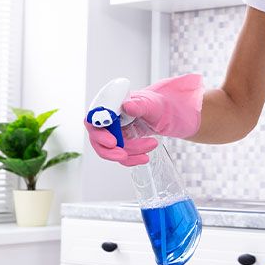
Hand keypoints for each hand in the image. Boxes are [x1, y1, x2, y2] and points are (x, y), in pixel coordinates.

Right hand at [84, 73, 203, 166]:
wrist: (170, 115)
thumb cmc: (159, 105)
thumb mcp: (152, 104)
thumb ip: (139, 105)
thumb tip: (127, 106)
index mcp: (112, 105)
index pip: (93, 119)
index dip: (98, 132)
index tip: (112, 141)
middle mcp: (110, 119)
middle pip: (98, 139)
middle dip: (110, 150)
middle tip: (124, 155)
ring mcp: (115, 132)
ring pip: (111, 150)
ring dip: (129, 154)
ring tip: (149, 148)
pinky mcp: (122, 143)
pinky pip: (121, 156)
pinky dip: (132, 159)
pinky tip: (144, 157)